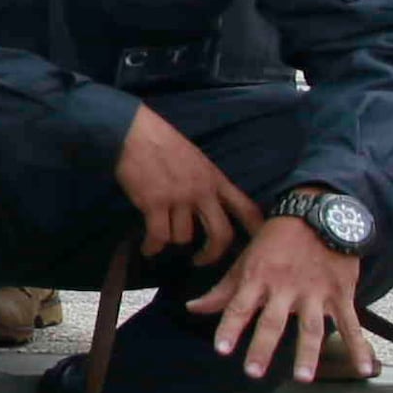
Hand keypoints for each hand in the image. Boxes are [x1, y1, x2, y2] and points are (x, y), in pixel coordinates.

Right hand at [114, 101, 257, 259]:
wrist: (133, 132)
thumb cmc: (162, 142)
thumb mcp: (196, 160)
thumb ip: (205, 181)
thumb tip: (208, 203)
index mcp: (216, 180)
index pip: (246, 208)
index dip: (256, 230)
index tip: (258, 245)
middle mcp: (202, 192)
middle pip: (221, 234)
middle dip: (212, 253)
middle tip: (201, 260)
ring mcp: (179, 198)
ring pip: (183, 236)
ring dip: (171, 239)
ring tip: (161, 236)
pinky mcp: (154, 203)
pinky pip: (159, 236)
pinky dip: (152, 246)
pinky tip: (148, 248)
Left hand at [194, 215, 375, 383]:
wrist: (319, 214)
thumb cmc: (275, 241)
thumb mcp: (246, 260)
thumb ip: (223, 290)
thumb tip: (192, 308)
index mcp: (258, 278)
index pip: (239, 306)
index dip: (230, 328)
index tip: (221, 350)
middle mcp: (285, 287)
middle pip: (272, 321)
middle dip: (262, 347)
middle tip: (253, 372)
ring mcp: (316, 292)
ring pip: (311, 327)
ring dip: (308, 353)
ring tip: (302, 377)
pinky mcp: (341, 294)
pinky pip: (352, 324)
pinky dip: (360, 347)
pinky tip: (365, 370)